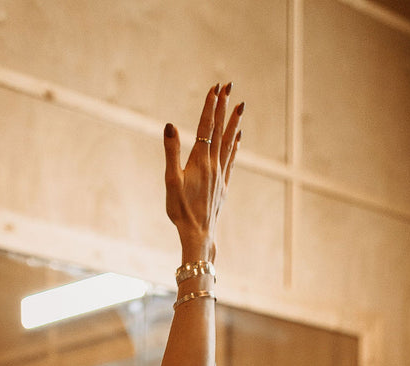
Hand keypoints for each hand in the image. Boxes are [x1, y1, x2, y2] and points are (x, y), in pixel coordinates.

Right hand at [163, 83, 243, 257]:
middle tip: (228, 86)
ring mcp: (221, 175)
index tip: (215, 88)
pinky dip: (235, 146)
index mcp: (200, 161)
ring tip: (239, 106)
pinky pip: (231, 160)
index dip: (210, 106)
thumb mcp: (171, 180)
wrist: (198, 234)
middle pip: (220, 130)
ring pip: (229, 143)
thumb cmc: (181, 210)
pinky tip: (238, 138)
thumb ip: (171, 151)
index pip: (206, 127)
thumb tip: (170, 125)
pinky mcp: (223, 186)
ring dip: (233, 123)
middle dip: (223, 107)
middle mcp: (214, 165)